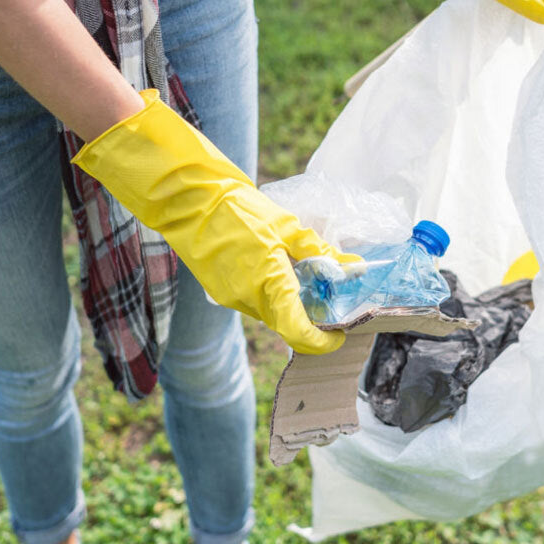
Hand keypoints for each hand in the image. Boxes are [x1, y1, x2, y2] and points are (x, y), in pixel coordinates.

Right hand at [73, 91, 359, 353]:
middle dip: (309, 318)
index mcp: (269, 283)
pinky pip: (253, 302)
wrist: (191, 202)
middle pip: (287, 325)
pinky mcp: (220, 293)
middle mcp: (249, 300)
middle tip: (325, 294)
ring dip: (287, 302)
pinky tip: (272, 267)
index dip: (322, 342)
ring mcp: (231, 299)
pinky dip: (269, 293)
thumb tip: (353, 268)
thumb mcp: (287, 227)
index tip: (339, 333)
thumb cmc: (240, 209)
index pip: (298, 333)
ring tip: (297, 271)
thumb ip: (320, 252)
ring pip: (270, 313)